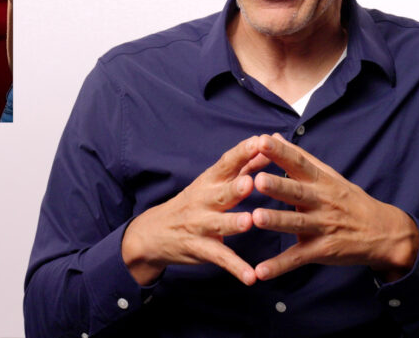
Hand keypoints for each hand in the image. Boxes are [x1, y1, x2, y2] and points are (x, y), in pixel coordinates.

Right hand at [121, 136, 270, 286]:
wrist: (153, 233)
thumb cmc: (192, 202)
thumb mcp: (212, 182)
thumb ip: (241, 166)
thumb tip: (265, 145)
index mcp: (208, 181)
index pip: (226, 163)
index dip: (242, 152)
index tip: (260, 141)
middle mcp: (203, 201)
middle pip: (221, 193)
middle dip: (235, 188)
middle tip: (250, 182)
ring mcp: (200, 225)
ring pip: (219, 224)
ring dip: (233, 223)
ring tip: (248, 223)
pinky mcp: (200, 249)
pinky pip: (220, 259)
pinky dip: (236, 268)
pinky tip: (251, 277)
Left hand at [250, 134, 418, 281]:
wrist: (384, 233)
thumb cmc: (349, 200)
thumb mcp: (329, 175)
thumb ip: (299, 158)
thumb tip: (273, 137)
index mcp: (321, 182)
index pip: (299, 164)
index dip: (281, 153)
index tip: (261, 142)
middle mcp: (321, 202)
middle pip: (297, 193)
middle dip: (278, 186)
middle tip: (258, 180)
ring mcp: (322, 227)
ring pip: (297, 223)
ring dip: (276, 221)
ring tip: (256, 218)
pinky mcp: (321, 251)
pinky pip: (298, 259)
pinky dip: (279, 266)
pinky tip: (260, 271)